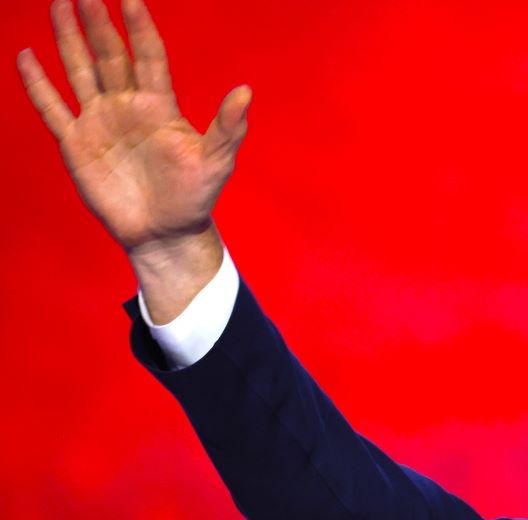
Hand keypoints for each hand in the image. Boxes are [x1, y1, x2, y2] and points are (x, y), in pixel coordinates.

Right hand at [18, 0, 249, 320]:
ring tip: (59, 5)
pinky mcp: (77, 144)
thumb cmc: (195, 197)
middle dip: (98, 24)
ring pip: (80, 71)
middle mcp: (128, 106)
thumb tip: (246, 92)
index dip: (140, 28)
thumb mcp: (216, 162)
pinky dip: (39, 84)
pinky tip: (26, 56)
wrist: (165, 232)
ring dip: (69, 40)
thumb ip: (227, 127)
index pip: (148, 56)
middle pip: (109, 56)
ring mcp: (100, 122)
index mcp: (160, 106)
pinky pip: (53, 108)